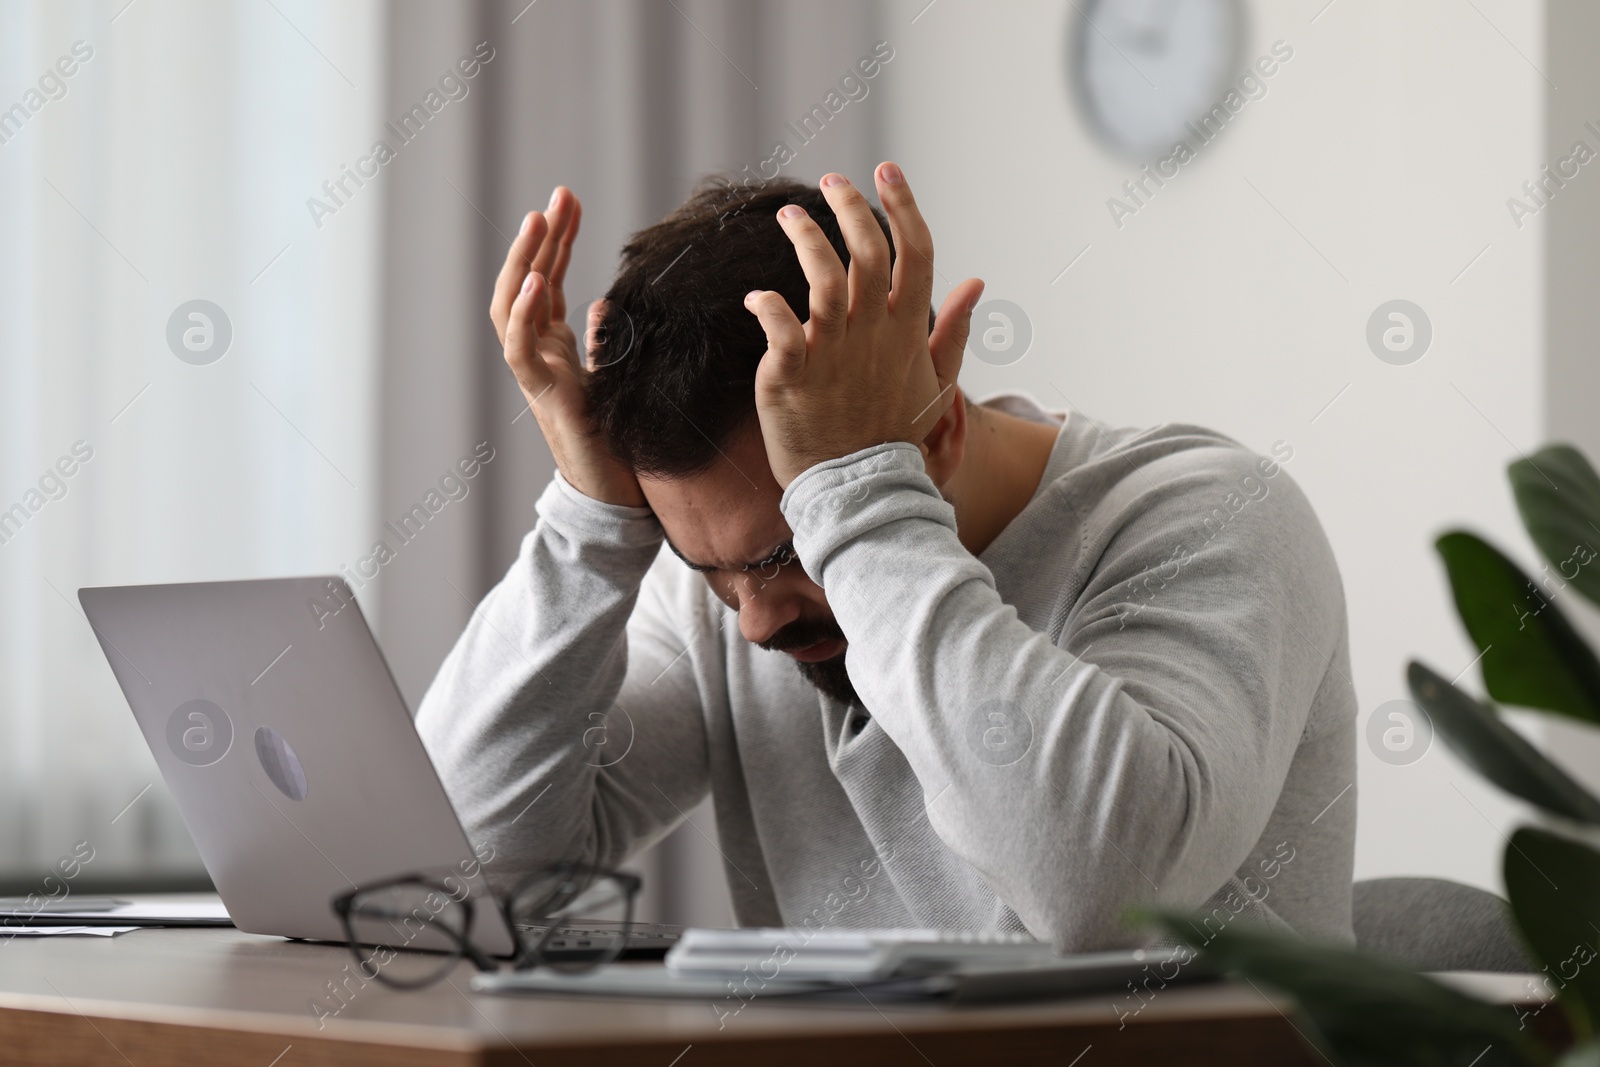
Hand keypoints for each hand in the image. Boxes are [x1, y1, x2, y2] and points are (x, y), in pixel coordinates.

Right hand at [492, 188, 646, 507]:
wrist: (614, 492)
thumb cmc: (615, 437)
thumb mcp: (616, 375)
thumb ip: (604, 341)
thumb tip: (605, 306)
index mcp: (554, 343)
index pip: (548, 277)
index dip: (556, 238)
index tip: (570, 200)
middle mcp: (538, 351)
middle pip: (528, 280)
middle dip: (541, 237)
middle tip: (558, 195)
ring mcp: (535, 371)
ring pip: (512, 306)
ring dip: (523, 262)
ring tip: (537, 221)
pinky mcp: (542, 395)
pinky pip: (520, 349)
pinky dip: (522, 314)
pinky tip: (532, 282)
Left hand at [744, 162, 983, 488]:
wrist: (862, 492)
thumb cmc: (895, 436)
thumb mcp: (937, 385)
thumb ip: (953, 331)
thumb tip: (975, 283)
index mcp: (909, 331)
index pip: (916, 253)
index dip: (902, 206)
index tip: (885, 172)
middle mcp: (874, 335)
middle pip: (870, 253)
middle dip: (852, 207)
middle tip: (833, 182)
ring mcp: (834, 354)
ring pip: (823, 279)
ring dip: (806, 240)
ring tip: (789, 217)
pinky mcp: (792, 376)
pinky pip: (779, 328)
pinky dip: (765, 306)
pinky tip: (754, 296)